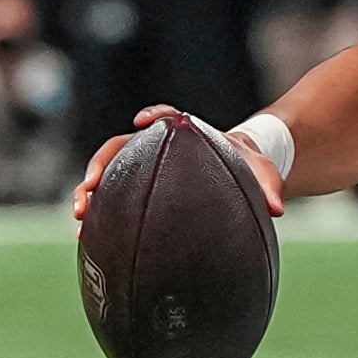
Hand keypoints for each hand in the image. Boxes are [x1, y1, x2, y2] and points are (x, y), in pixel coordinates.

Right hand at [68, 105, 287, 220]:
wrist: (236, 172)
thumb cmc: (246, 168)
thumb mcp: (261, 175)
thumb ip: (269, 188)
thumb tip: (278, 209)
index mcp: (185, 136)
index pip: (165, 118)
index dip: (153, 117)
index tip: (141, 121)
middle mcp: (154, 147)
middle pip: (118, 149)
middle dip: (99, 166)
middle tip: (89, 188)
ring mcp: (140, 167)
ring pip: (106, 174)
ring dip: (88, 193)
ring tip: (80, 219)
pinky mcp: (135, 188)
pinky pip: (111, 198)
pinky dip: (99, 216)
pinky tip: (87, 240)